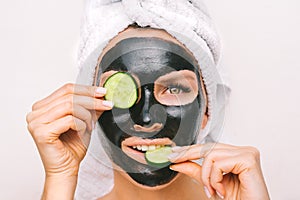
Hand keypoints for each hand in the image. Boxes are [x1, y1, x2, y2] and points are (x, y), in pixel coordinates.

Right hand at [26, 83, 112, 198]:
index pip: (66, 89)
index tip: (103, 92)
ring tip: (91, 126)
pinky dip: (81, 125)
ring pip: (70, 106)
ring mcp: (36, 122)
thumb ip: (90, 107)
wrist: (66, 170)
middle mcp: (35, 113)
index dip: (87, 89)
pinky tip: (82, 133)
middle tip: (107, 104)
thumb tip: (102, 94)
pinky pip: (69, 119)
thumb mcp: (84, 121)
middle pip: (69, 95)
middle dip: (92, 100)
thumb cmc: (72, 148)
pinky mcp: (41, 132)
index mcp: (42, 107)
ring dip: (87, 115)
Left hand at [168, 143, 269, 199]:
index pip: (209, 147)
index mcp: (236, 154)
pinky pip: (219, 164)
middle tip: (175, 161)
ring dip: (206, 177)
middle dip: (188, 155)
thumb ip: (197, 171)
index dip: (190, 150)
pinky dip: (215, 179)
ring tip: (212, 191)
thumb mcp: (212, 183)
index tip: (174, 154)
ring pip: (211, 155)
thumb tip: (178, 162)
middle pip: (208, 147)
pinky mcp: (248, 159)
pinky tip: (221, 190)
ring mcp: (247, 153)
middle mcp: (243, 151)